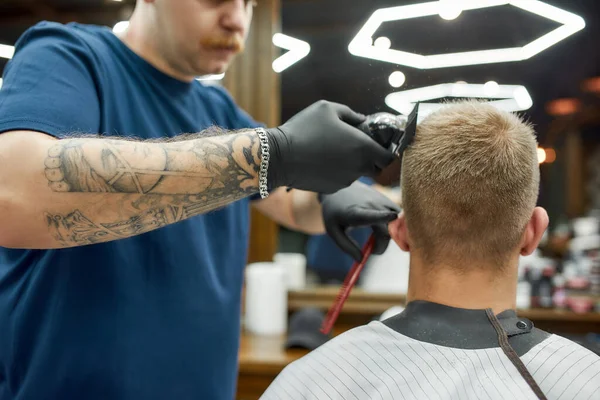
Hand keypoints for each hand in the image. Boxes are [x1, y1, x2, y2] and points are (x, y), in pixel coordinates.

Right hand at [265, 101, 395, 193]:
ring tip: (332, 151)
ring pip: (357, 173)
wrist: (279, 157)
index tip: (380, 144)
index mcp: (362, 146)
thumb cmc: (304, 128)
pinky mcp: (332, 188)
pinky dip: (337, 172)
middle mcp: (358, 167)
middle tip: (357, 147)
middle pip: (376, 168)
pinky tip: (322, 161)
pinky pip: (341, 179)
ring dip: (351, 164)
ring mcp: (345, 180)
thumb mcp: (328, 109)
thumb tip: (363, 120)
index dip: (388, 151)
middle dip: (371, 160)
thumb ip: (351, 114)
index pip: (389, 157)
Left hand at [320, 181, 400, 260]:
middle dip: (382, 245)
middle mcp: (371, 205)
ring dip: (389, 235)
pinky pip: (398, 217)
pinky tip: (382, 226)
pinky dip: (393, 226)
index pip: (371, 214)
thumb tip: (361, 260)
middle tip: (372, 250)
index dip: (383, 216)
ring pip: (396, 223)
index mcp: (355, 213)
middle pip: (387, 230)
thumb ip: (346, 247)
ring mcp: (381, 200)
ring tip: (375, 235)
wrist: (338, 188)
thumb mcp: (333, 231)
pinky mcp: (387, 199)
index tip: (393, 217)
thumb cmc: (334, 211)